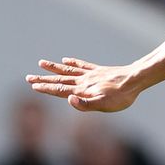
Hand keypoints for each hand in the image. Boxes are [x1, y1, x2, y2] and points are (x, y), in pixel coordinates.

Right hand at [25, 57, 143, 112]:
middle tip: (28, 77)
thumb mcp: (104, 105)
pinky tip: (66, 59)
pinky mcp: (99, 70)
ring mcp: (91, 74)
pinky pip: (82, 65)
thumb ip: (85, 105)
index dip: (45, 88)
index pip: (59, 89)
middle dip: (44, 79)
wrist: (136, 79)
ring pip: (68, 70)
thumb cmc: (121, 96)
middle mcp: (83, 81)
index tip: (33, 85)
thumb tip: (68, 100)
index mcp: (82, 90)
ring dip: (54, 68)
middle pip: (60, 79)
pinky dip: (73, 62)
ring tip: (41, 63)